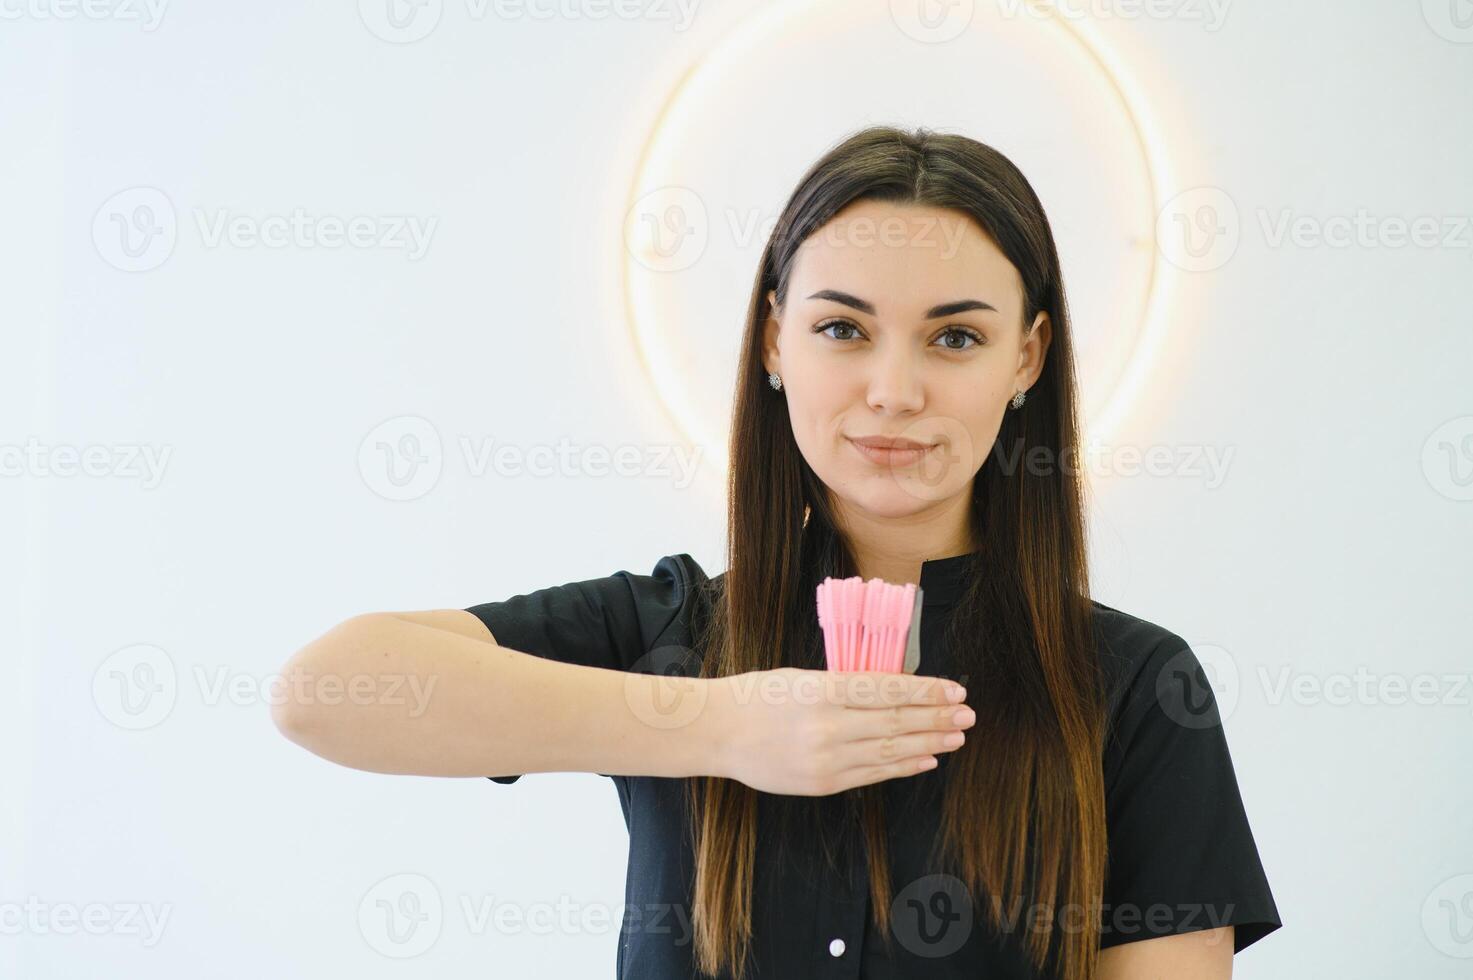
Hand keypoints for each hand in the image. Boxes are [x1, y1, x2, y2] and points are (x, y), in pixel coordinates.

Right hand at [710, 667, 973, 795]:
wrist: (718, 731)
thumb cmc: (759, 695)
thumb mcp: (804, 677)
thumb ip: (846, 686)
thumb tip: (895, 691)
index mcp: (824, 690)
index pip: (889, 690)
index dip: (927, 692)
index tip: (955, 690)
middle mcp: (829, 726)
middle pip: (897, 721)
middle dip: (937, 718)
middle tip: (968, 714)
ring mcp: (826, 759)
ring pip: (890, 750)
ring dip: (929, 743)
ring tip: (957, 736)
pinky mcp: (822, 783)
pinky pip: (872, 774)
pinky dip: (903, 766)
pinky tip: (926, 759)